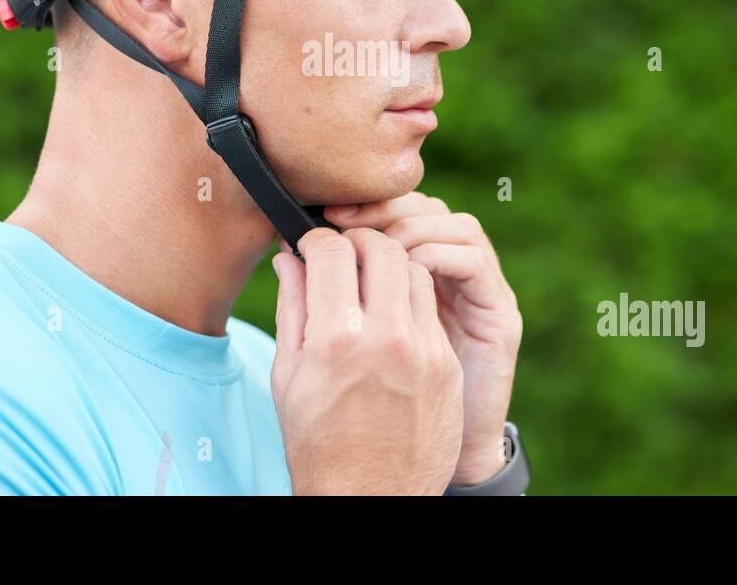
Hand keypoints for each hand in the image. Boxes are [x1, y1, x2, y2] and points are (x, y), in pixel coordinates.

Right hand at [271, 226, 463, 493]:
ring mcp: (424, 351)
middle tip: (345, 252)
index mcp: (337, 339)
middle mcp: (386, 338)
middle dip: (359, 241)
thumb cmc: (317, 442)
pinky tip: (392, 316)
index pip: (333, 251)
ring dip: (390, 266)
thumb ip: (293, 308)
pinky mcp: (446, 365)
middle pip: (382, 249)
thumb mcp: (290, 376)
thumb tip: (290, 259)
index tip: (312, 246)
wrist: (370, 497)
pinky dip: (410, 300)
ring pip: (413, 271)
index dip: (317, 240)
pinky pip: (430, 309)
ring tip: (370, 281)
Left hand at [326, 194, 521, 486]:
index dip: (362, 207)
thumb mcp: (341, 347)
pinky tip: (407, 269)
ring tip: (378, 246)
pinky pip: (475, 261)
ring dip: (414, 226)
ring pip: (458, 224)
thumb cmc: (377, 410)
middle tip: (345, 219)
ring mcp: (479, 294)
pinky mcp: (500, 315)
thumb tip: (284, 253)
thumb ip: (318, 301)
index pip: (395, 214)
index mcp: (412, 279)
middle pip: (428, 207)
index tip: (324, 214)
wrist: (426, 470)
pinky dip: (439, 254)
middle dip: (386, 207)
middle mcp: (451, 277)